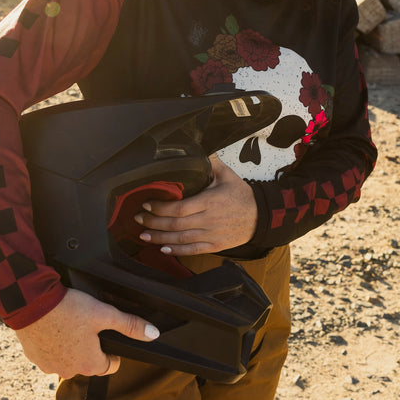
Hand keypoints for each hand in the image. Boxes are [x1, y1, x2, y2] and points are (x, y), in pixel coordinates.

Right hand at [14, 288, 159, 378]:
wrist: (30, 302)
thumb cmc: (67, 308)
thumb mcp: (104, 313)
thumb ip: (129, 325)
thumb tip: (153, 334)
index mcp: (90, 364)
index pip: (111, 365)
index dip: (112, 348)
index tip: (106, 332)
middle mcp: (70, 371)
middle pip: (89, 362)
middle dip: (90, 346)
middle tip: (86, 322)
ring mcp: (50, 366)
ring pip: (68, 358)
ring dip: (70, 345)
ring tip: (68, 322)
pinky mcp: (34, 358)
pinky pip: (49, 353)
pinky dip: (53, 343)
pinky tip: (53, 325)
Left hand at [134, 155, 257, 255]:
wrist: (261, 217)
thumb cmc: (241, 194)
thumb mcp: (226, 174)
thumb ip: (209, 163)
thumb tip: (193, 149)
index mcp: (210, 201)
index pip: (180, 207)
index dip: (161, 207)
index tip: (147, 203)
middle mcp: (209, 220)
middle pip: (176, 224)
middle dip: (153, 222)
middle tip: (138, 218)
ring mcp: (212, 234)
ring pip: (181, 239)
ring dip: (159, 238)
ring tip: (143, 235)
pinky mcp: (215, 245)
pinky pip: (192, 250)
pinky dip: (176, 251)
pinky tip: (162, 248)